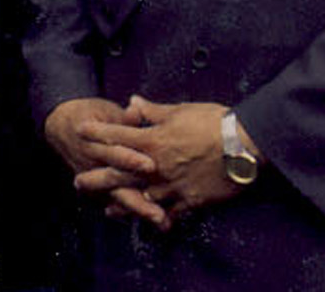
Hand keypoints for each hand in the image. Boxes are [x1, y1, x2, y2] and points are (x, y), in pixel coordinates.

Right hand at [45, 97, 163, 224]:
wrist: (62, 127)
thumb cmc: (91, 116)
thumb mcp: (105, 111)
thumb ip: (124, 117)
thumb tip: (135, 109)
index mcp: (93, 141)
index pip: (113, 152)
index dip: (130, 159)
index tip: (150, 166)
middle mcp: (92, 164)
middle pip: (116, 185)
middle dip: (138, 199)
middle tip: (158, 211)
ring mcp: (94, 180)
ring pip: (118, 199)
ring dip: (140, 211)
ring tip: (161, 221)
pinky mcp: (97, 190)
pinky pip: (117, 205)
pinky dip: (136, 214)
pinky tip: (157, 221)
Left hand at [75, 96, 243, 228]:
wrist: (246, 145)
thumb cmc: (214, 122)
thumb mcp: (180, 111)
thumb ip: (152, 111)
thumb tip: (132, 102)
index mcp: (152, 140)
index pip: (116, 135)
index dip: (97, 132)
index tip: (80, 130)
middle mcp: (156, 166)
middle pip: (118, 174)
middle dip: (96, 178)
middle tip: (78, 183)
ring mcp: (172, 186)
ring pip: (140, 198)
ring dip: (123, 204)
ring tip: (109, 210)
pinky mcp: (191, 200)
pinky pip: (170, 212)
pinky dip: (159, 217)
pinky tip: (151, 221)